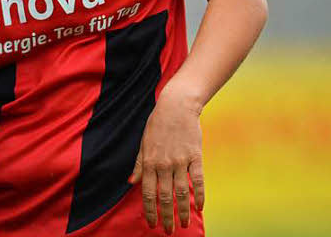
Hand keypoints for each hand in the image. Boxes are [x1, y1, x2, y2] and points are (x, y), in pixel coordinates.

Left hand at [129, 84, 204, 233]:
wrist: (176, 106)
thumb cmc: (157, 124)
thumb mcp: (143, 143)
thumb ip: (139, 164)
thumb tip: (130, 181)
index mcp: (149, 161)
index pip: (148, 192)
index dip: (150, 210)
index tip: (152, 223)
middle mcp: (164, 164)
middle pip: (165, 196)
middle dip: (166, 216)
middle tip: (168, 231)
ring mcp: (180, 161)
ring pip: (182, 192)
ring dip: (183, 211)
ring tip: (183, 225)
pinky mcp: (195, 157)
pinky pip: (198, 180)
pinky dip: (200, 195)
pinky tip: (200, 208)